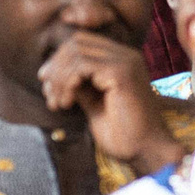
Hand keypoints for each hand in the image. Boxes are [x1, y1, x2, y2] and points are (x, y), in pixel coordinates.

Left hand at [39, 30, 180, 171]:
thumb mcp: (93, 104)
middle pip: (77, 42)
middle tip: (49, 95)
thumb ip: (79, 86)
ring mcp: (126, 61)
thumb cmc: (124, 134)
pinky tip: (67, 104)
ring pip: (77, 53)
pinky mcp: (121, 73)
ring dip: (59, 79)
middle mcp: (126, 55)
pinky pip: (82, 66)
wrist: (147, 151)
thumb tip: (52, 74)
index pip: (82, 43)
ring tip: (58, 103)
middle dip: (56, 67)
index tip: (47, 86)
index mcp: (122, 60)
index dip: (59, 61)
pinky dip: (67, 84)